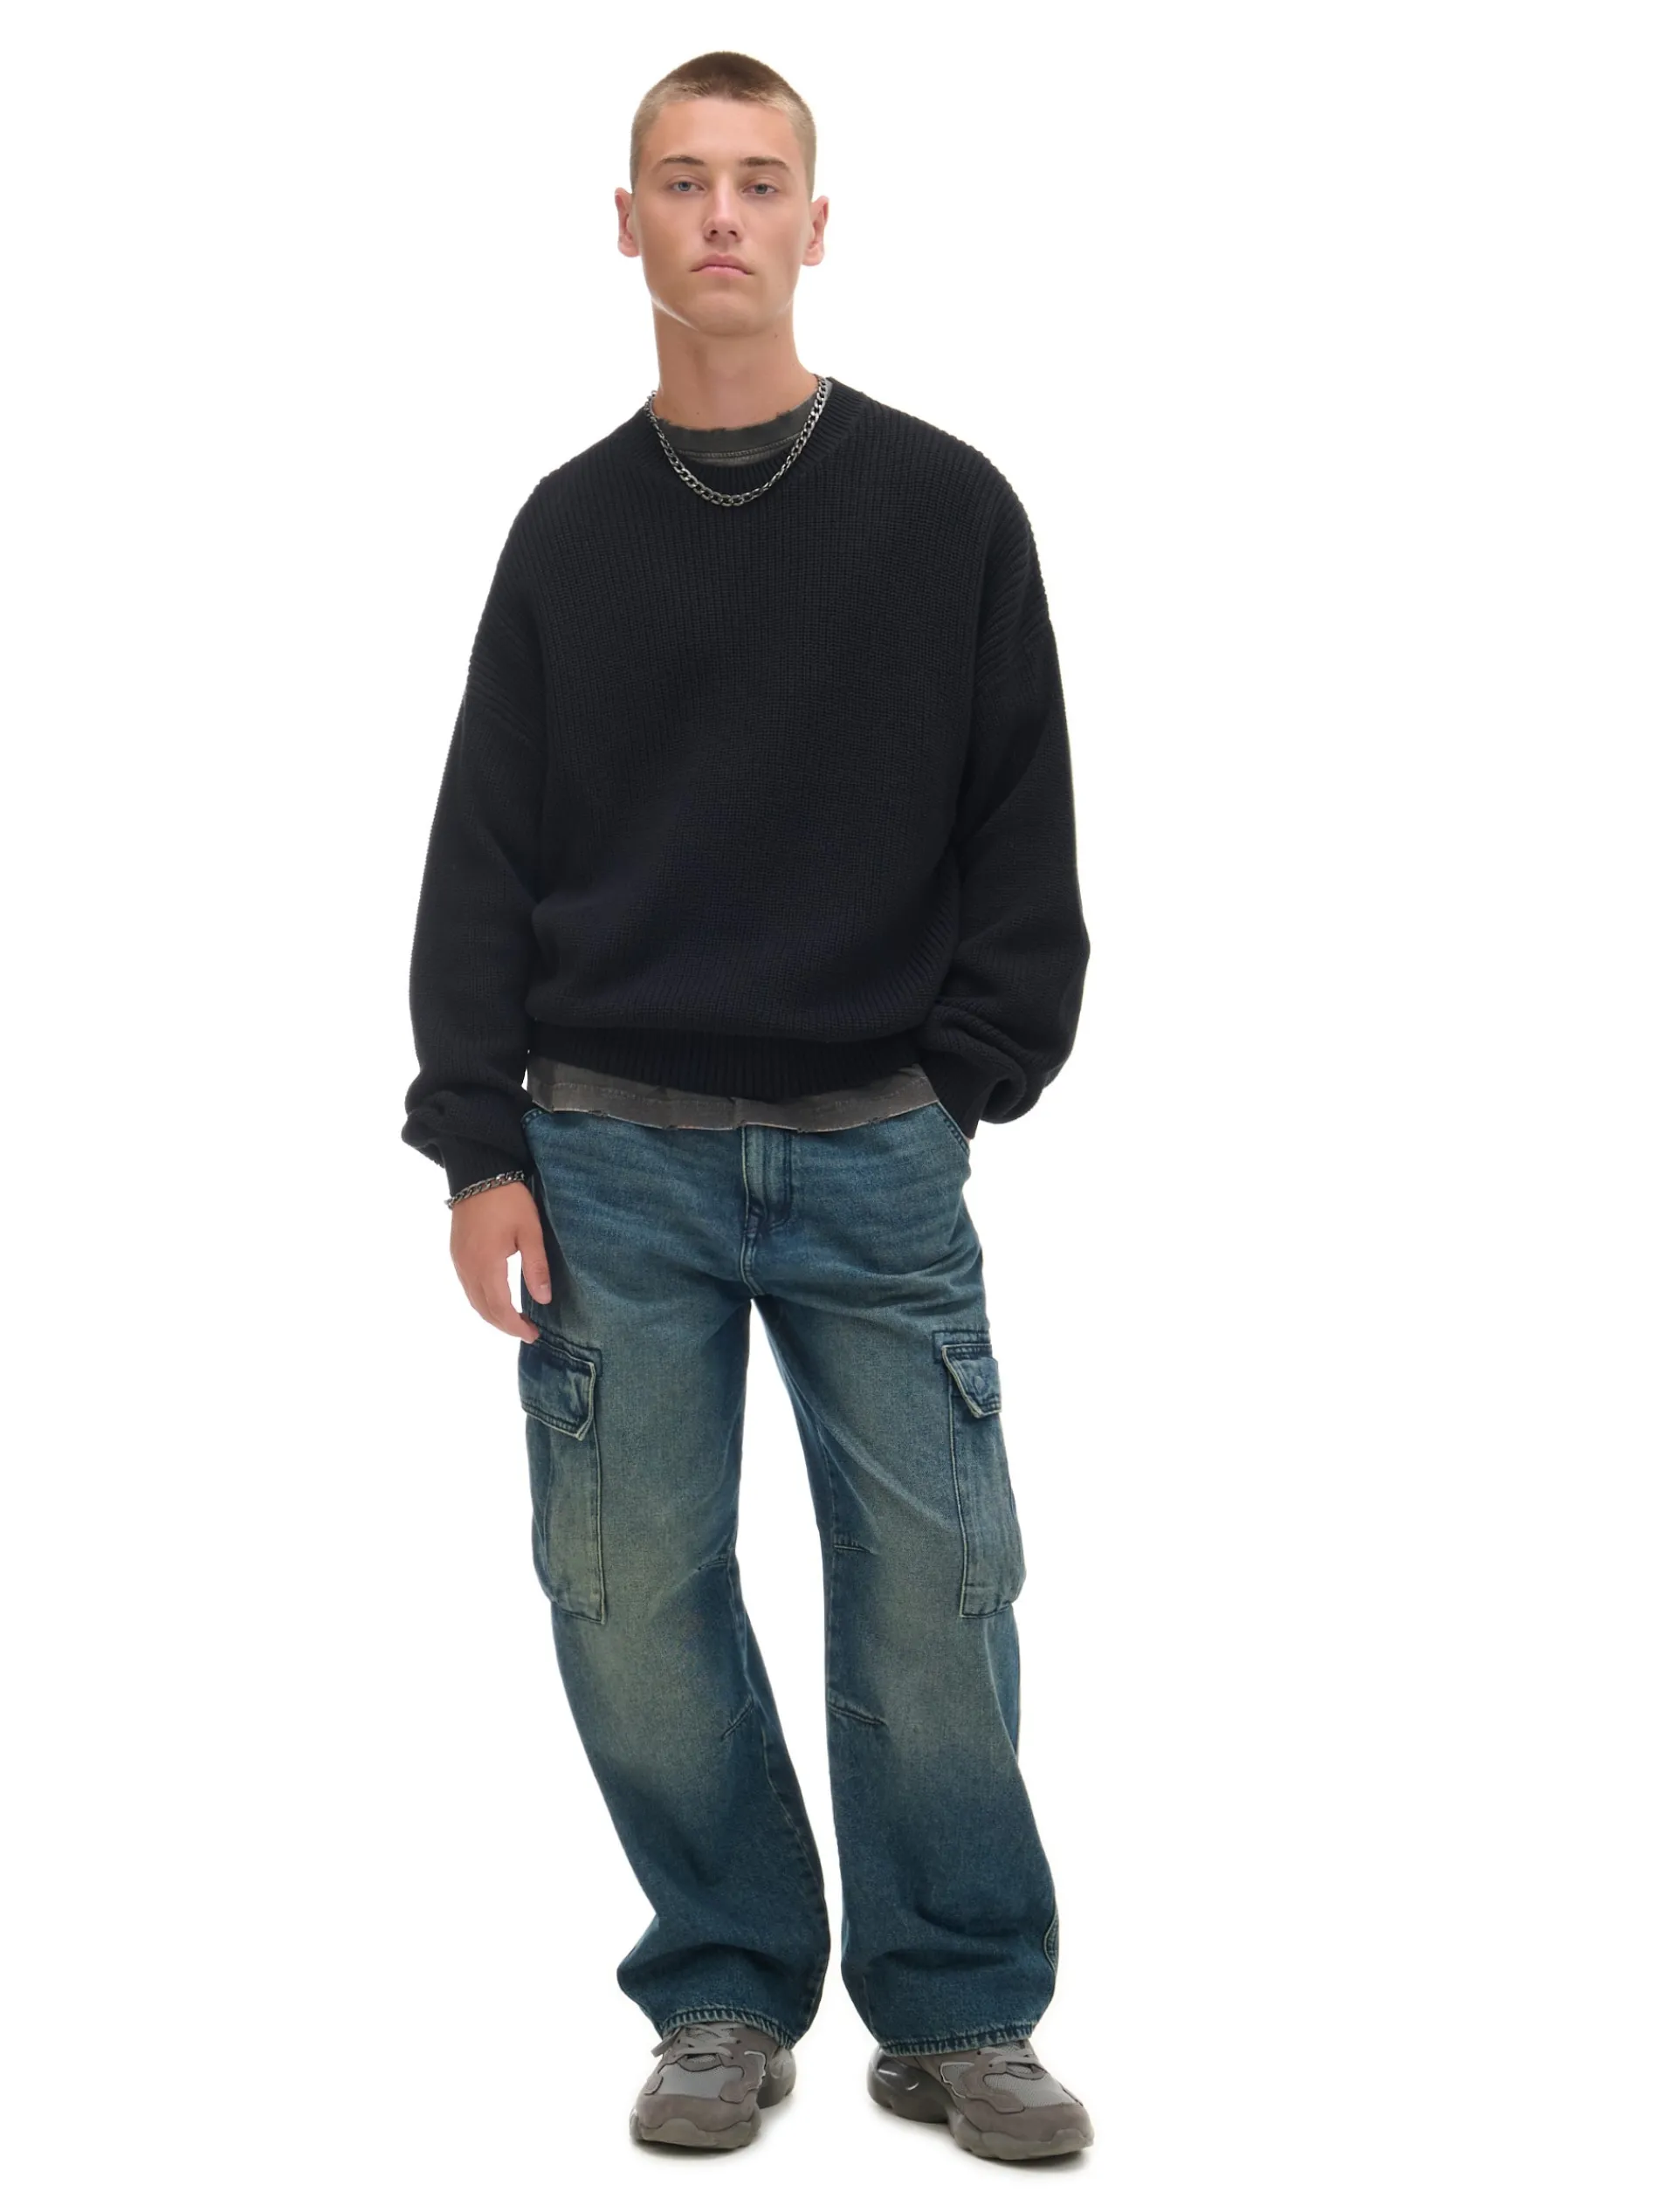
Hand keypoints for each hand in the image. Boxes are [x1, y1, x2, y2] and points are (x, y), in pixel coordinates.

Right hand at [449, 1181, 551, 1339]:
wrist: (479, 1173)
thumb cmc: (509, 1199)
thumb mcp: (530, 1231)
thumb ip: (536, 1267)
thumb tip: (543, 1299)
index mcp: (486, 1264)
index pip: (500, 1308)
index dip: (515, 1326)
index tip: (533, 1334)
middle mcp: (467, 1268)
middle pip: (483, 1309)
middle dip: (504, 1326)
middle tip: (527, 1331)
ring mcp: (458, 1261)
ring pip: (473, 1300)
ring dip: (492, 1315)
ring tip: (514, 1320)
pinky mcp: (456, 1253)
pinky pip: (467, 1287)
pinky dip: (482, 1301)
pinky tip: (497, 1299)